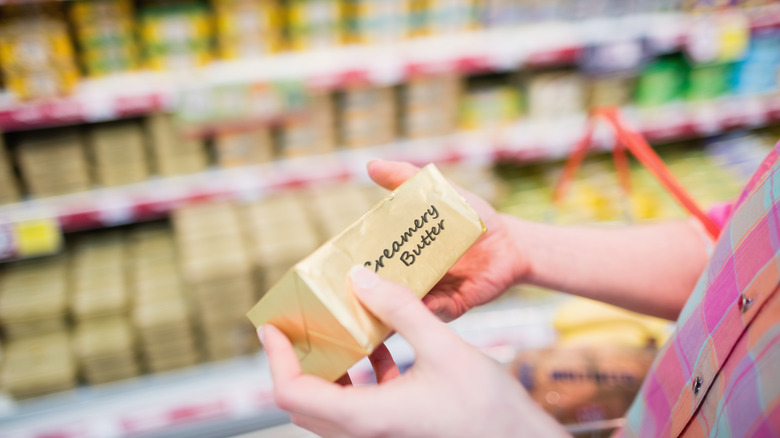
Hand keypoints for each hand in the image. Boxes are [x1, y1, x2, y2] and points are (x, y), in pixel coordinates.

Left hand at [261, 266, 568, 437]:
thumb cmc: (489, 407)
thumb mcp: (444, 347)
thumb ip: (400, 309)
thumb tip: (360, 277)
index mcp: (366, 418)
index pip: (293, 392)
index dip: (276, 357)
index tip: (272, 326)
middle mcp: (365, 435)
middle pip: (305, 401)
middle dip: (296, 359)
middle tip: (298, 324)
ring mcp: (380, 437)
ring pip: (331, 405)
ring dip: (328, 368)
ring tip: (335, 329)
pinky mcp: (397, 432)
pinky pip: (361, 406)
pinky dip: (359, 377)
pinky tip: (381, 347)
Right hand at [367, 160, 527, 320]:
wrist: (510, 242)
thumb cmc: (471, 218)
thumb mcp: (439, 193)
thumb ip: (406, 178)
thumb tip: (371, 165)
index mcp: (403, 252)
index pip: (373, 260)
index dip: (357, 263)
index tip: (340, 264)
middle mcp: (412, 277)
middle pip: (385, 286)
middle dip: (369, 290)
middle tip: (352, 289)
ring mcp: (432, 293)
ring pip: (407, 304)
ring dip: (395, 305)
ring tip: (379, 305)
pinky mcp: (453, 305)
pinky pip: (438, 311)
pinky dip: (429, 310)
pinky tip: (421, 306)